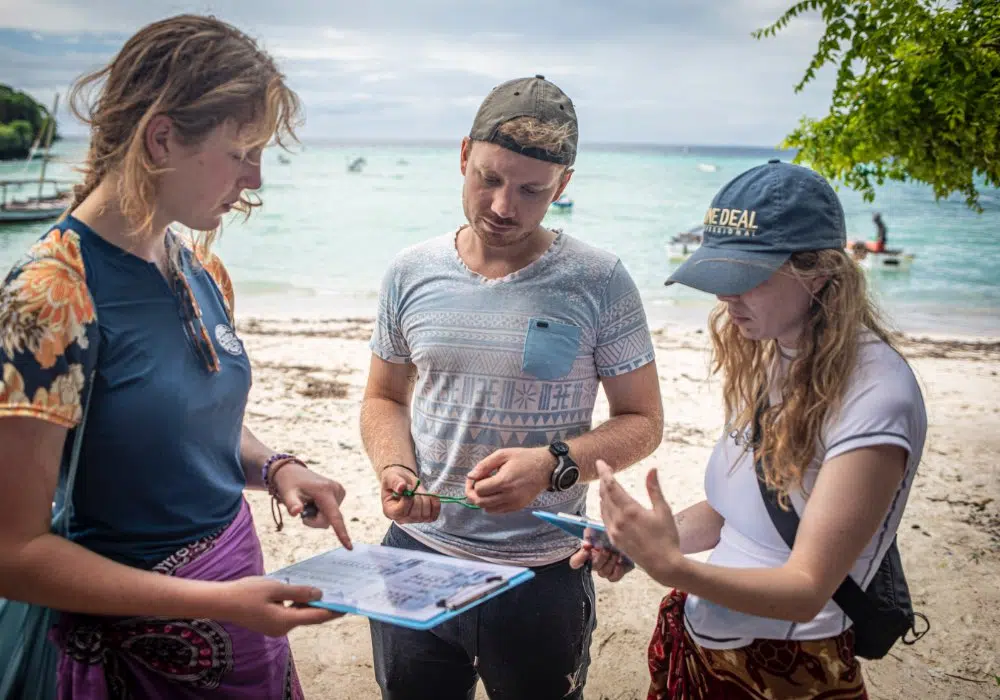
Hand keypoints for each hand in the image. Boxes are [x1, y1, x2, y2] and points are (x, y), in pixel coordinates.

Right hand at [217, 577, 342, 636]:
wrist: (222, 602)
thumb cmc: (246, 593)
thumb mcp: (275, 588)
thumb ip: (299, 592)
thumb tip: (320, 593)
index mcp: (285, 621)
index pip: (317, 616)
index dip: (334, 610)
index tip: (348, 605)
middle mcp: (283, 628)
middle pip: (310, 616)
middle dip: (324, 605)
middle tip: (340, 593)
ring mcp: (276, 627)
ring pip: (299, 615)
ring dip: (310, 603)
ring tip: (325, 589)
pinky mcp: (270, 623)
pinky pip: (290, 614)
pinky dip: (298, 604)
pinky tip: (303, 592)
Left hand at [272, 463, 351, 548]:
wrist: (292, 471)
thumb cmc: (289, 483)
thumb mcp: (287, 493)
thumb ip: (292, 504)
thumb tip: (296, 512)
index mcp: (325, 491)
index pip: (334, 516)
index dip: (342, 533)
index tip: (349, 547)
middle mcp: (336, 490)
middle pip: (329, 520)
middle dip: (315, 520)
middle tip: (302, 510)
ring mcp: (339, 491)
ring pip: (331, 517)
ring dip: (318, 515)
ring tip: (309, 501)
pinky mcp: (340, 493)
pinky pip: (332, 512)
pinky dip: (322, 511)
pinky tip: (315, 500)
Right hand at [380, 465, 440, 523]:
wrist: (404, 482)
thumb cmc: (395, 480)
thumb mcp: (391, 477)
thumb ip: (395, 482)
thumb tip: (402, 487)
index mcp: (389, 511)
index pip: (400, 512)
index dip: (407, 499)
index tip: (407, 487)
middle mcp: (401, 518)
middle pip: (415, 515)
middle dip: (418, 498)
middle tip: (413, 487)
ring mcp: (414, 519)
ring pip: (425, 515)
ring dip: (426, 500)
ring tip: (419, 491)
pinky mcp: (424, 517)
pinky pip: (433, 516)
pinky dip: (435, 505)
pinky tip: (431, 495)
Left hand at [464, 447, 552, 513]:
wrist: (546, 468)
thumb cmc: (524, 458)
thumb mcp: (503, 454)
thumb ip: (484, 465)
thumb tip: (470, 476)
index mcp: (504, 481)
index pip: (479, 490)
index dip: (472, 484)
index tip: (474, 477)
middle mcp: (509, 495)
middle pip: (481, 503)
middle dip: (473, 494)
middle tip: (475, 485)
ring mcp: (514, 503)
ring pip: (488, 509)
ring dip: (482, 500)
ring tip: (487, 489)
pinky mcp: (518, 507)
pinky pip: (498, 511)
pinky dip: (492, 505)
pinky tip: (496, 493)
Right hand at [569, 538, 633, 582]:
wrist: (624, 535)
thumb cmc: (609, 534)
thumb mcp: (598, 530)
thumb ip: (591, 535)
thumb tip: (587, 544)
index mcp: (588, 553)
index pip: (576, 562)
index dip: (579, 558)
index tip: (587, 551)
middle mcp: (595, 563)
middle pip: (593, 567)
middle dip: (600, 558)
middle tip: (606, 550)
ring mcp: (606, 569)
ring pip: (603, 573)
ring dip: (609, 563)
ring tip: (616, 554)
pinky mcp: (618, 572)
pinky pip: (613, 578)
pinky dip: (617, 572)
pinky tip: (620, 563)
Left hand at [597, 460, 682, 583]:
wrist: (663, 565)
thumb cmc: (667, 538)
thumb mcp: (664, 511)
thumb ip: (654, 489)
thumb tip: (652, 469)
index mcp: (630, 511)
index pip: (611, 486)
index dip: (604, 472)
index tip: (600, 462)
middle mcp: (618, 520)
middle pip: (604, 494)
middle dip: (603, 480)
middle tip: (605, 469)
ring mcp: (614, 531)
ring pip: (603, 506)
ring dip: (603, 493)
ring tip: (606, 483)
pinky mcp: (614, 540)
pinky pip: (604, 518)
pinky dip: (604, 507)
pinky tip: (607, 503)